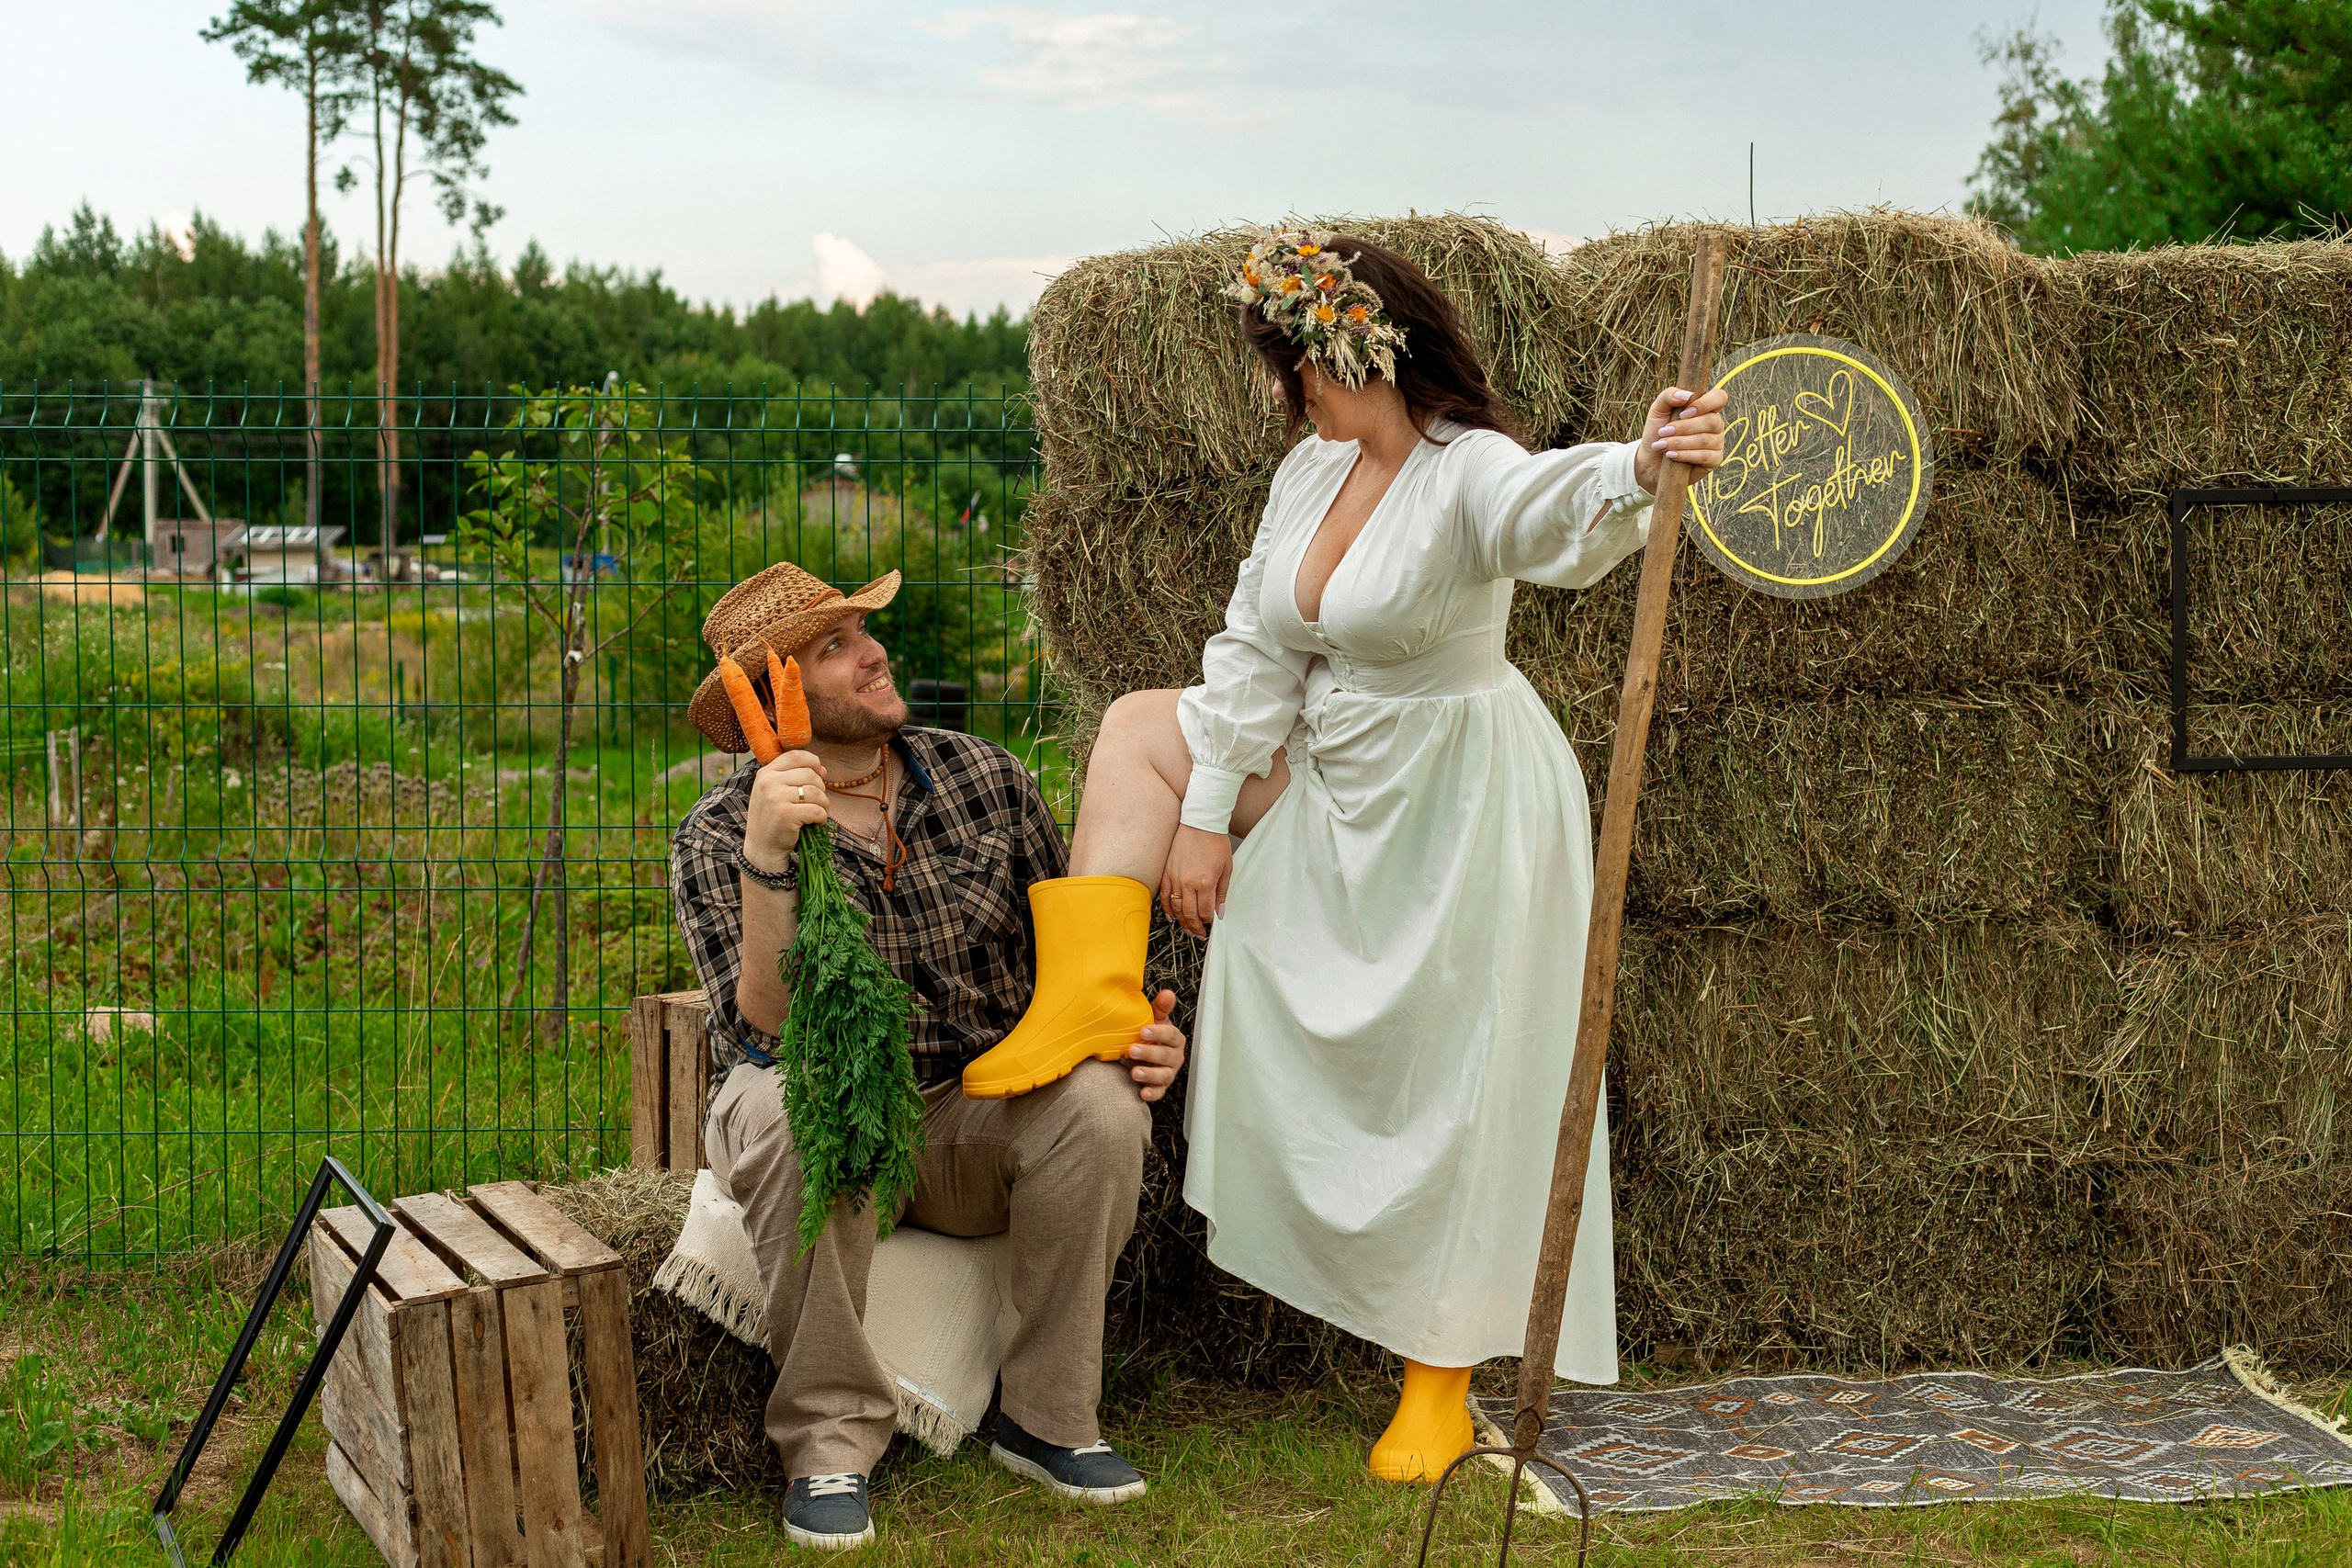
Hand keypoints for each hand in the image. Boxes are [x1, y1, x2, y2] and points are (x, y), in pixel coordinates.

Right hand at [743, 749, 827, 873]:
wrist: (762, 848)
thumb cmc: (773, 819)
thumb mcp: (774, 792)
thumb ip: (793, 777)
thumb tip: (823, 769)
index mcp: (766, 773)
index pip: (796, 755)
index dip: (813, 762)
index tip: (820, 774)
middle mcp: (768, 782)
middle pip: (810, 774)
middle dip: (821, 788)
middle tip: (818, 802)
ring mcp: (775, 798)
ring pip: (816, 791)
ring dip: (824, 804)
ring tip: (818, 813)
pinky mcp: (785, 814)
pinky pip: (816, 810)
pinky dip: (822, 817)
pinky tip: (816, 823)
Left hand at [1126, 990, 1185, 1102]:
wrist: (1140, 1055)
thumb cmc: (1148, 1035)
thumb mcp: (1153, 1020)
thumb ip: (1160, 1008)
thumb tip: (1168, 993)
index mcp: (1174, 1038)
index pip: (1171, 1035)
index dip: (1158, 1033)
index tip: (1143, 1031)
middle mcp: (1174, 1056)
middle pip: (1166, 1056)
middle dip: (1149, 1054)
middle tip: (1132, 1050)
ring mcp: (1168, 1073)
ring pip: (1164, 1075)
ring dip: (1149, 1074)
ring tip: (1134, 1072)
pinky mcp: (1160, 1087)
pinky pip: (1159, 1092)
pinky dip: (1152, 1093)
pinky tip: (1142, 1092)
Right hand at [1160, 824, 1231, 937]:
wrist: (1201, 823)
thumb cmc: (1216, 843)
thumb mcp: (1227, 869)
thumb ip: (1222, 893)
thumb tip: (1219, 912)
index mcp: (1205, 883)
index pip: (1205, 911)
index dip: (1208, 921)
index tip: (1211, 925)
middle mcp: (1188, 883)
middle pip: (1189, 914)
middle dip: (1195, 927)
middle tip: (1199, 935)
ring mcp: (1175, 878)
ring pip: (1176, 908)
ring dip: (1181, 921)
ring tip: (1187, 929)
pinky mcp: (1167, 872)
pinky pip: (1164, 895)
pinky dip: (1166, 908)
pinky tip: (1170, 916)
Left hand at [1632, 384, 1729, 493]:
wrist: (1651, 460)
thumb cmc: (1657, 432)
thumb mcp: (1658, 410)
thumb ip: (1669, 396)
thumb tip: (1686, 395)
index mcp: (1705, 408)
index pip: (1719, 398)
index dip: (1705, 403)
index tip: (1683, 413)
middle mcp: (1715, 424)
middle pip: (1711, 421)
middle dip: (1684, 427)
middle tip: (1663, 432)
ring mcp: (1717, 442)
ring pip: (1705, 440)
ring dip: (1679, 442)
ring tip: (1661, 445)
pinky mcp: (1714, 460)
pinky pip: (1705, 456)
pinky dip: (1685, 455)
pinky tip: (1670, 455)